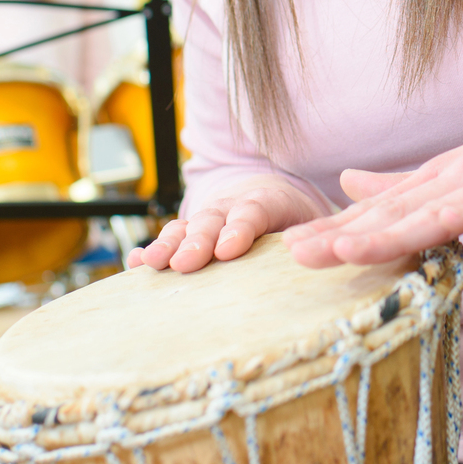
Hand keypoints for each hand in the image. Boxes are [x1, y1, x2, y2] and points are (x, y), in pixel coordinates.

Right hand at [131, 178, 323, 273]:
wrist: (274, 199)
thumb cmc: (298, 221)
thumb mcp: (314, 224)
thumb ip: (316, 237)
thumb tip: (327, 254)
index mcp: (269, 202)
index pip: (253, 211)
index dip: (240, 228)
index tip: (229, 249)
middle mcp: (233, 207)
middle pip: (214, 221)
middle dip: (199, 242)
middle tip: (187, 263)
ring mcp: (208, 219)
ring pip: (187, 228)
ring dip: (170, 245)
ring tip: (152, 263)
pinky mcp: (191, 234)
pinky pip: (170, 240)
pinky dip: (152, 250)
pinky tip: (135, 264)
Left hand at [285, 57, 462, 267]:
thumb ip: (418, 181)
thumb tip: (350, 182)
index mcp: (455, 173)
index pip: (388, 206)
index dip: (341, 227)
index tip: (290, 248)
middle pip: (399, 210)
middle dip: (347, 233)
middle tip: (290, 254)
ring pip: (435, 211)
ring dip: (385, 231)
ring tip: (337, 251)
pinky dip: (460, 216)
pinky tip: (431, 227)